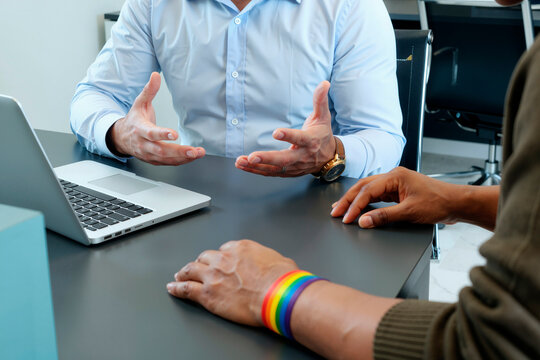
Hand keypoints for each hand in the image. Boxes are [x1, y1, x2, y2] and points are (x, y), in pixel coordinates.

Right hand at [109, 72, 204, 164]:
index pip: (151, 133)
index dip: (162, 134)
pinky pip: (168, 163)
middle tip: (193, 150)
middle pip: (161, 150)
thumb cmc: (134, 120)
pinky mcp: (154, 161)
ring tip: (198, 153)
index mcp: (140, 129)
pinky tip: (192, 157)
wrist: (121, 138)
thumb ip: (149, 90)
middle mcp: (144, 144)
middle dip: (178, 151)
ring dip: (183, 158)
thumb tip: (156, 76)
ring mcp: (149, 154)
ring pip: (166, 159)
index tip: (174, 134)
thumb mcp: (139, 103)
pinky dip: (181, 161)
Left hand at [167, 240, 297, 326]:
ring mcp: (213, 275)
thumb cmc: (283, 280)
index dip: (222, 257)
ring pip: (191, 269)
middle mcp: (224, 258)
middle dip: (201, 262)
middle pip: (206, 257)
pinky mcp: (207, 293)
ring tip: (179, 276)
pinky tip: (172, 289)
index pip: (225, 249)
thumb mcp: (280, 261)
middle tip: (197, 267)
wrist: (278, 294)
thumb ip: (269, 261)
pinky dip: (177, 288)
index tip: (221, 262)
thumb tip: (274, 266)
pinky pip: (186, 289)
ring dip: (184, 272)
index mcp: (241, 248)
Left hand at [235, 81, 335, 176]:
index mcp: (310, 141)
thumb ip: (320, 100)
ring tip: (240, 161)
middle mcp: (302, 156)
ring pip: (274, 169)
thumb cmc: (322, 134)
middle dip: (267, 158)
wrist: (329, 158)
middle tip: (252, 156)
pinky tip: (243, 166)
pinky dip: (255, 171)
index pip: (299, 138)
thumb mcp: (323, 116)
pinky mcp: (287, 172)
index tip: (275, 132)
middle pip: (284, 159)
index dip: (288, 136)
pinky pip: (270, 173)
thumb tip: (324, 83)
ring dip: (256, 166)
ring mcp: (294, 166)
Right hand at [331, 167, 460, 227]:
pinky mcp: (398, 190)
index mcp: (394, 176)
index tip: (346, 218)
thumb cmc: (439, 203)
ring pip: (368, 190)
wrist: (456, 203)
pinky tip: (359, 207)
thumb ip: (384, 216)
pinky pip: (377, 195)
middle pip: (363, 187)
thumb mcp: (409, 212)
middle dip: (348, 200)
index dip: (354, 206)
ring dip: (355, 200)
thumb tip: (364, 221)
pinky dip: (366, 202)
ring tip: (341, 209)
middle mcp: (393, 176)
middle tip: (335, 212)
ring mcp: (395, 183)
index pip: (367, 191)